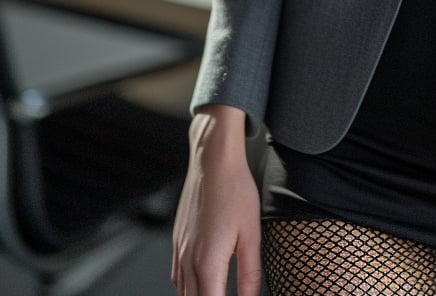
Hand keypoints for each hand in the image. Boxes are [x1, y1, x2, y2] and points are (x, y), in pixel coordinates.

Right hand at [171, 105, 262, 295]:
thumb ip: (250, 273)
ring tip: (218, 290)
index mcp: (208, 263)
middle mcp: (188, 261)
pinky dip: (188, 288)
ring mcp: (179, 251)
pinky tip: (203, 284)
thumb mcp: (252, 234)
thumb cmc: (234, 190)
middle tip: (226, 294)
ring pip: (184, 293)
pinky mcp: (176, 241)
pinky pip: (177, 277)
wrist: (213, 161)